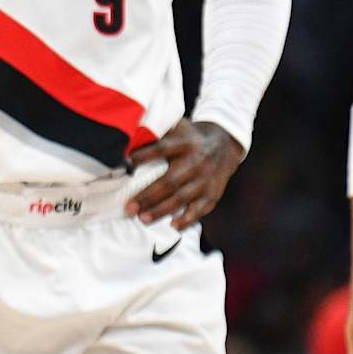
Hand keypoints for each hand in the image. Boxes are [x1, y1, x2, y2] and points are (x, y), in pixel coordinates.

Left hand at [127, 119, 242, 228]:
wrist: (225, 144)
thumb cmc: (190, 137)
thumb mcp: (178, 127)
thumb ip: (157, 132)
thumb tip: (128, 137)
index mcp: (185, 143)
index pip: (162, 148)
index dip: (144, 155)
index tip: (126, 162)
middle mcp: (196, 161)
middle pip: (170, 181)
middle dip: (148, 196)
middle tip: (129, 208)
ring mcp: (206, 179)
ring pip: (182, 198)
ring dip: (162, 210)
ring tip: (142, 219)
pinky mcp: (213, 193)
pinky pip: (200, 209)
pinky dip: (187, 219)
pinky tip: (173, 226)